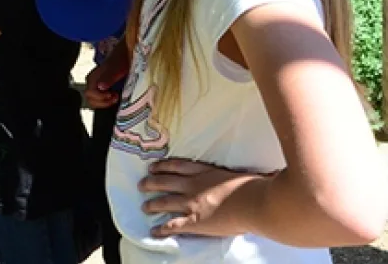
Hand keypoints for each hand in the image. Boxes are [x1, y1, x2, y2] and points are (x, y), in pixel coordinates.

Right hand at [85, 47, 129, 108]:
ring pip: (93, 101)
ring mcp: (95, 86)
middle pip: (90, 99)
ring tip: (115, 97)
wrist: (124, 55)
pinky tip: (114, 96)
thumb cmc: (121, 61)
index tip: (114, 94)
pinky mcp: (100, 88)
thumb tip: (100, 87)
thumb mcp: (116, 69)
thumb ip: (108, 77)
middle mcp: (92, 83)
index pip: (90, 93)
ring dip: (104, 103)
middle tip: (115, 97)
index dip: (101, 97)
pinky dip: (106, 102)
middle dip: (102, 102)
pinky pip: (98, 99)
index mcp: (93, 78)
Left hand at [139, 159, 264, 238]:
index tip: (153, 167)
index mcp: (204, 172)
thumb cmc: (254, 187)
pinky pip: (173, 225)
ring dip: (152, 204)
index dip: (163, 166)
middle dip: (151, 183)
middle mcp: (193, 185)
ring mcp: (192, 203)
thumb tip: (243, 175)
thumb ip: (230, 175)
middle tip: (141, 185)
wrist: (256, 202)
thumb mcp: (237, 174)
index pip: (177, 166)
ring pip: (165, 202)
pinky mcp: (195, 221)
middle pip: (165, 182)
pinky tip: (154, 231)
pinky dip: (162, 228)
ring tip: (144, 207)